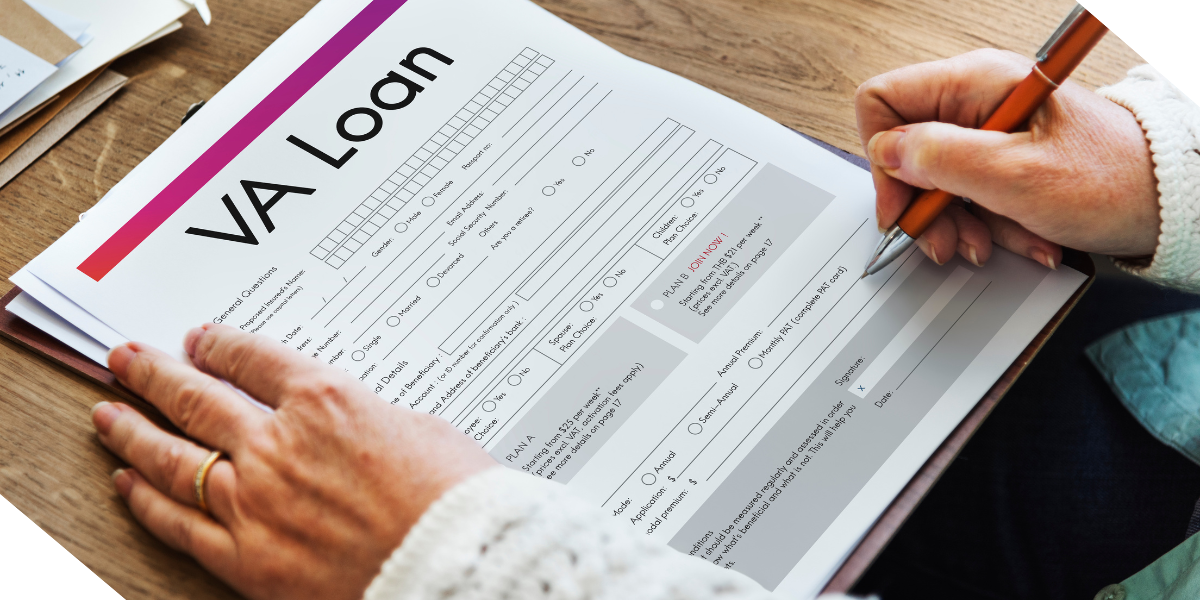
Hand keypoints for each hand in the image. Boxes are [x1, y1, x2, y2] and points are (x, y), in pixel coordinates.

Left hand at [90, 324, 494, 599]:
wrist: (457, 565)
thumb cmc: (454, 499)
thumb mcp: (419, 428)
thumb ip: (366, 418)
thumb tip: (346, 423)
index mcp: (324, 400)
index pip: (252, 359)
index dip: (219, 345)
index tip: (200, 340)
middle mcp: (277, 445)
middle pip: (197, 398)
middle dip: (155, 374)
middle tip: (126, 359)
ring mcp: (255, 502)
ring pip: (174, 457)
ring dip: (134, 431)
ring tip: (108, 415)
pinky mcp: (248, 559)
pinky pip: (181, 524)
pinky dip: (148, 502)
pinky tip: (128, 485)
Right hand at [856, 48, 1160, 267]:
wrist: (1170, 200)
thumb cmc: (1111, 180)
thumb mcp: (1015, 176)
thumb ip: (941, 159)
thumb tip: (888, 153)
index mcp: (975, 83)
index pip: (883, 102)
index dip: (884, 158)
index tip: (903, 205)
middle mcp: (976, 100)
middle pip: (909, 150)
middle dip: (926, 206)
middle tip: (947, 241)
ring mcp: (990, 130)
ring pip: (938, 181)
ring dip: (961, 223)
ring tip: (992, 244)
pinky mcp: (1004, 157)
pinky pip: (971, 194)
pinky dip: (989, 224)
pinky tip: (1020, 238)